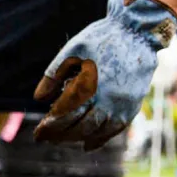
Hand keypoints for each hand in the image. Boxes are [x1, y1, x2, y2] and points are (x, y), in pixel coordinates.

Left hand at [33, 0, 176, 150]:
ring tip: (62, 139)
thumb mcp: (72, 50)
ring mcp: (122, 105)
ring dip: (77, 138)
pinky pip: (115, 129)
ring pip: (97, 131)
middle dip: (60, 135)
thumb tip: (39, 99)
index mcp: (88, 84)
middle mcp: (106, 99)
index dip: (50, 126)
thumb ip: (53, 75)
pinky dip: (100, 139)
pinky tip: (87, 144)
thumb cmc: (101, 38)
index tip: (38, 133)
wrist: (138, 32)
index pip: (65, 114)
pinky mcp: (132, 106)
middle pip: (79, 126)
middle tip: (46, 139)